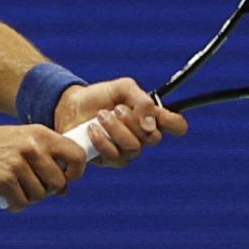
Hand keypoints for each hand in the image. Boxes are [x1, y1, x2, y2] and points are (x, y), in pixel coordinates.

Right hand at [0, 125, 90, 211]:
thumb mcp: (23, 142)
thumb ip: (46, 159)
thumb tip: (65, 189)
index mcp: (40, 134)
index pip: (76, 154)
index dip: (76, 171)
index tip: (67, 178)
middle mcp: (31, 147)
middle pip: (58, 182)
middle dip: (48, 190)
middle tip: (32, 186)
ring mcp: (17, 164)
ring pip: (40, 195)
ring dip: (29, 197)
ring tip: (16, 187)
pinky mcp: (4, 180)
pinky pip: (22, 202)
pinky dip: (15, 203)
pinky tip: (5, 196)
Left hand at [52, 78, 188, 167]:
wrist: (71, 105)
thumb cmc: (101, 96)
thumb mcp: (123, 88)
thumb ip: (142, 100)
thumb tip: (152, 124)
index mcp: (152, 117)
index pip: (177, 126)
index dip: (176, 124)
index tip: (160, 117)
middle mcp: (143, 137)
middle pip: (154, 138)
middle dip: (133, 121)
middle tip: (116, 109)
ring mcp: (127, 151)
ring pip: (134, 148)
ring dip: (116, 129)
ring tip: (101, 116)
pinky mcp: (109, 160)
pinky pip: (114, 155)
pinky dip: (102, 139)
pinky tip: (92, 129)